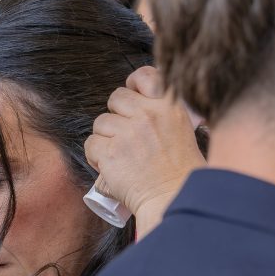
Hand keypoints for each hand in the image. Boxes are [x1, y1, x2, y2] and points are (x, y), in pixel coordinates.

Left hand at [84, 66, 205, 232]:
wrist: (172, 200)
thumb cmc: (180, 174)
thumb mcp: (183, 131)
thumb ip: (164, 114)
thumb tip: (140, 102)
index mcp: (169, 106)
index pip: (144, 76)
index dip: (132, 85)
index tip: (131, 100)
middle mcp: (148, 115)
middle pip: (116, 98)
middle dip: (117, 116)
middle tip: (125, 137)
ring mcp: (128, 133)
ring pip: (101, 122)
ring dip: (105, 139)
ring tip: (120, 156)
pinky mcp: (110, 153)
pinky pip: (91, 144)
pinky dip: (96, 157)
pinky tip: (110, 167)